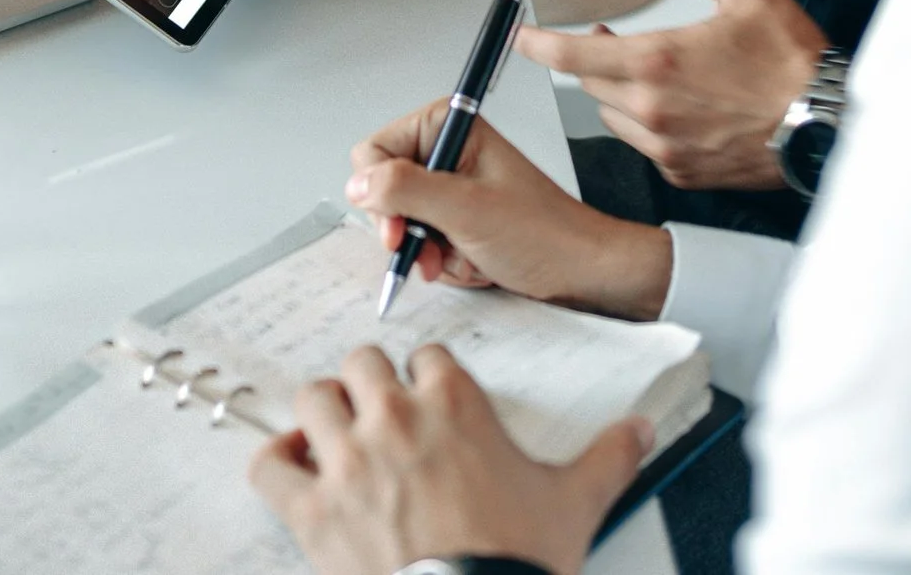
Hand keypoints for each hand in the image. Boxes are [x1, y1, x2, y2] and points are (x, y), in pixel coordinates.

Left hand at [250, 342, 651, 574]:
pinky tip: (293, 472)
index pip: (428, 355)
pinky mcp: (314, 510)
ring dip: (322, 415)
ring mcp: (349, 461)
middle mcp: (397, 419)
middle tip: (379, 415)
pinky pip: (270, 465)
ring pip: (313, 399)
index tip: (430, 398)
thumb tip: (639, 431)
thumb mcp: (573, 504)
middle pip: (360, 362)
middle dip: (368, 385)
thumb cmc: (516, 562)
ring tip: (335, 438)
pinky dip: (276, 464)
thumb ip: (608, 458)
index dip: (426, 377)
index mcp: (456, 406)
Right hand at [347, 105, 671, 320]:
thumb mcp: (465, 210)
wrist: (582, 271)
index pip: (374, 150)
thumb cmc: (544, 234)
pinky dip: (443, 260)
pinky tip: (474, 263)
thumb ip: (404, 189)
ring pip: (402, 221)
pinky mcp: (458, 216)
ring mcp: (452, 185)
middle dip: (408, 229)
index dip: (378, 194)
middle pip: (383, 189)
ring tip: (462, 258)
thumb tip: (358, 183)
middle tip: (432, 250)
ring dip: (428, 250)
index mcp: (450, 126)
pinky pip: (424, 241)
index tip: (397, 228)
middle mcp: (448, 150)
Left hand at [515, 0, 826, 190]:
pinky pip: (645, 145)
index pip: (573, 56)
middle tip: (612, 41)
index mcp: (659, 61)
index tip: (519, 38)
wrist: (826, 124)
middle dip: (594, 59)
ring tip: (652, 74)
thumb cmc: (791, 58)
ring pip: (614, 116)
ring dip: (620, 93)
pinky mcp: (683, 173)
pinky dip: (650, 124)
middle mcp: (653, 109)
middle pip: (591, 85)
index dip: (538, 45)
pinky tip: (682, 108)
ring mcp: (666, 147)